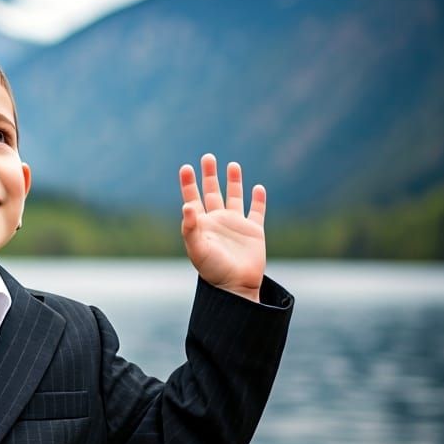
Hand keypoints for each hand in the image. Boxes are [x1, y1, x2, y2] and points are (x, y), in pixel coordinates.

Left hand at [179, 154, 265, 301]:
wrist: (235, 286)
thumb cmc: (212, 270)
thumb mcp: (197, 249)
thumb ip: (190, 228)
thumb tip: (186, 205)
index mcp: (202, 224)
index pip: (193, 198)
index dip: (189, 183)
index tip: (185, 167)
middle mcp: (218, 221)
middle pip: (212, 192)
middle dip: (210, 175)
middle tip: (208, 156)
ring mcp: (236, 225)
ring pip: (235, 197)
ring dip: (233, 182)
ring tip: (233, 164)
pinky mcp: (254, 231)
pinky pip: (257, 212)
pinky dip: (258, 200)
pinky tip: (258, 187)